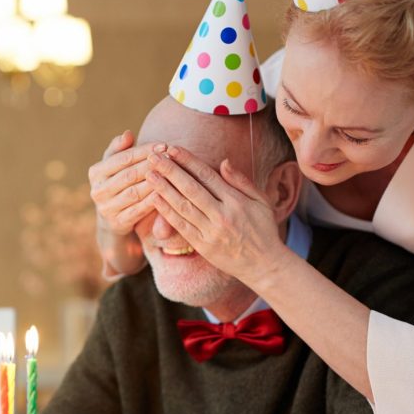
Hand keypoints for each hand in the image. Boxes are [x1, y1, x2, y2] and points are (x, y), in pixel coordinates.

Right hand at [89, 131, 166, 235]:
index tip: (163, 144)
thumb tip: (127, 134)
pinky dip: (153, 201)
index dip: (144, 151)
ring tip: (172, 173)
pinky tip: (167, 192)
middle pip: (129, 175)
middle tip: (171, 158)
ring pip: (134, 192)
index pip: (123, 158)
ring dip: (155, 182)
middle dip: (152, 165)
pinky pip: (138, 211)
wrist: (112, 218)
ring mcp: (106, 209)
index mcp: (95, 172)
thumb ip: (120, 149)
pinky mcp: (117, 223)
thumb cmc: (118, 183)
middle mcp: (98, 191)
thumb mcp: (115, 165)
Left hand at [144, 147, 290, 285]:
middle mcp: (222, 215)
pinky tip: (155, 198)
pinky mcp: (203, 246)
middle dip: (170, 170)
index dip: (188, 161)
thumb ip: (242, 181)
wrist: (264, 265)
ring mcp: (211, 231)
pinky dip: (167, 212)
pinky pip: (181, 226)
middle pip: (191, 188)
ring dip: (163, 188)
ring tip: (149, 174)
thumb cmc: (263, 230)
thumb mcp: (261, 201)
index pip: (207, 176)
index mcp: (236, 201)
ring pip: (183, 206)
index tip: (173, 149)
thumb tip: (224, 161)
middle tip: (153, 157)